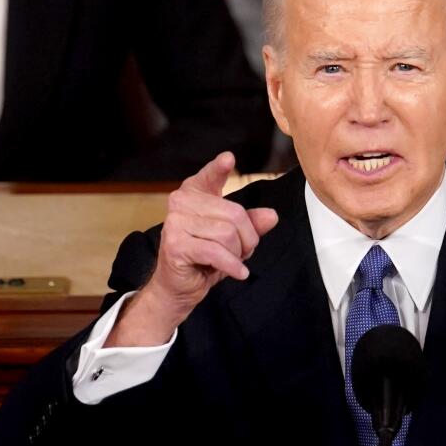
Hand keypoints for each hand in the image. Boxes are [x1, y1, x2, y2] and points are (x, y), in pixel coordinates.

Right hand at [108, 152, 279, 345]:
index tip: (229, 159)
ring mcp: (175, 223)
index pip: (209, 177)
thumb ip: (251, 224)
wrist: (178, 287)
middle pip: (234, 213)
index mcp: (193, 194)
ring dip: (237, 254)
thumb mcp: (233, 239)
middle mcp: (181, 203)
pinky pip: (216, 251)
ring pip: (227, 234)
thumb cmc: (203, 259)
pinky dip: (232, 265)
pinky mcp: (176, 245)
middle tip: (241, 253)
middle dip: (247, 238)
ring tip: (230, 262)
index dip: (219, 168)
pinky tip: (238, 273)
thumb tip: (271, 216)